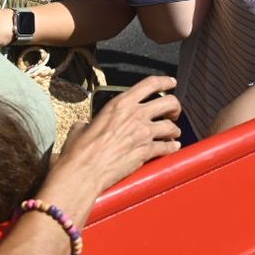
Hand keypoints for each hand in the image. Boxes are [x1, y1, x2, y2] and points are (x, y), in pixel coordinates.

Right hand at [56, 75, 181, 190]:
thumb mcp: (82, 127)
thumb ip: (92, 121)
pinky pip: (167, 147)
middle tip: (173, 112)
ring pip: (171, 126)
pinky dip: (172, 147)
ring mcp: (143, 133)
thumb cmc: (79, 151)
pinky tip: (173, 147)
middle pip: (169, 102)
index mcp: (120, 104)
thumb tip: (88, 125)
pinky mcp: (146, 151)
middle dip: (175, 107)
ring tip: (173, 133)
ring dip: (174, 130)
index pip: (150, 84)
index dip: (165, 81)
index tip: (171, 83)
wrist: (83, 172)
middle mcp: (136, 115)